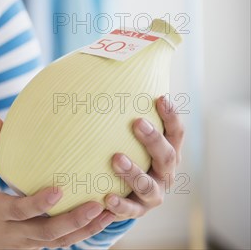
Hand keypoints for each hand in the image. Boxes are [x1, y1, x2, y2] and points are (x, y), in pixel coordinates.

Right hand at [0, 116, 116, 249]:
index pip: (20, 211)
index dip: (39, 204)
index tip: (59, 190)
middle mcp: (11, 233)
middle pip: (46, 233)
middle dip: (74, 221)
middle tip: (98, 205)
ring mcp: (23, 244)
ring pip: (57, 242)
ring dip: (85, 230)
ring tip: (110, 214)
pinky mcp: (30, 248)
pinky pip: (57, 244)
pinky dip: (79, 234)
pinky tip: (99, 221)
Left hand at [104, 95, 184, 220]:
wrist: (126, 195)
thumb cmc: (130, 154)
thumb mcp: (133, 138)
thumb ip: (128, 116)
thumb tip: (114, 72)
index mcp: (169, 152)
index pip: (176, 133)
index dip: (171, 115)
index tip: (160, 98)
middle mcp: (165, 173)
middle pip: (167, 156)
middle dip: (153, 139)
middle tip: (137, 123)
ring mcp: (153, 194)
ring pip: (149, 186)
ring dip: (133, 172)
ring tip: (116, 159)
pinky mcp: (137, 210)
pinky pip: (130, 210)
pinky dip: (120, 205)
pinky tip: (106, 198)